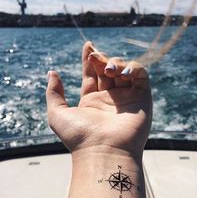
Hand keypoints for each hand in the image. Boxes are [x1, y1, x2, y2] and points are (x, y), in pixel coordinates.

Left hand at [46, 42, 151, 158]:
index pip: (92, 74)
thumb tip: (52, 73)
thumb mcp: (57, 114)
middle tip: (94, 58)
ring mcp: (127, 97)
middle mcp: (110, 98)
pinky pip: (141, 76)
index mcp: (92, 101)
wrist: (103, 151)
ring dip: (116, 63)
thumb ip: (54, 93)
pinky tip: (122, 74)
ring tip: (108, 69)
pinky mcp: (142, 98)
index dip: (90, 59)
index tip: (88, 46)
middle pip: (108, 69)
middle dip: (101, 59)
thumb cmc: (79, 136)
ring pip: (124, 70)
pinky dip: (133, 68)